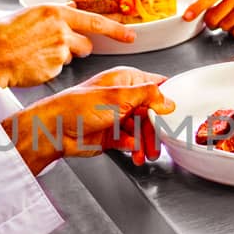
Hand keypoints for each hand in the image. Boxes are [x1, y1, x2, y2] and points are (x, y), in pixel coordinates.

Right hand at [0, 4, 134, 87]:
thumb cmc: (1, 36)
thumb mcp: (28, 14)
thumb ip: (52, 15)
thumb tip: (67, 10)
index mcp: (55, 11)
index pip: (95, 20)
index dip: (116, 30)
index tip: (131, 36)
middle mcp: (61, 28)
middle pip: (87, 43)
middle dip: (77, 48)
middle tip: (54, 48)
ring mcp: (60, 49)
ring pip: (74, 57)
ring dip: (64, 57)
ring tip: (38, 55)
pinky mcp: (55, 67)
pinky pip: (59, 69)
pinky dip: (50, 68)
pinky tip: (33, 64)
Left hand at [0, 67, 174, 173]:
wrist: (55, 131)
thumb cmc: (77, 107)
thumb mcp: (119, 97)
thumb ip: (148, 96)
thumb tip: (168, 100)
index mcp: (126, 80)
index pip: (156, 85)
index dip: (168, 98)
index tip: (178, 112)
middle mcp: (123, 97)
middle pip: (152, 113)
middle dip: (157, 129)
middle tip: (161, 141)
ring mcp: (118, 116)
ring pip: (142, 130)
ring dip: (147, 143)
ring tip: (147, 153)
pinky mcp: (112, 135)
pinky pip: (131, 142)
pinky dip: (135, 149)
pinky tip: (134, 153)